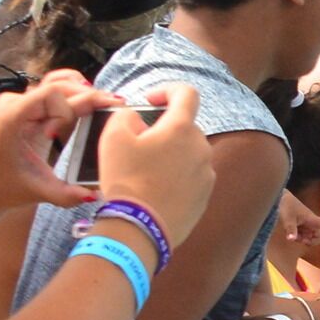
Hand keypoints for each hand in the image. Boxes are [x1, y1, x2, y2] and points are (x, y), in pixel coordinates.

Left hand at [0, 70, 117, 212]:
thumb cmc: (9, 187)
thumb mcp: (40, 192)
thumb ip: (67, 194)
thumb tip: (95, 194)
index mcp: (12, 119)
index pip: (50, 95)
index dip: (70, 106)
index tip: (73, 129)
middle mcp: (14, 104)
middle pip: (57, 85)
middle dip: (86, 95)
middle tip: (114, 105)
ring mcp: (20, 103)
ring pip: (57, 83)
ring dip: (81, 92)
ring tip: (102, 104)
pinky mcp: (28, 107)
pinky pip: (54, 92)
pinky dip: (74, 94)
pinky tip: (89, 103)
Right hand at [95, 83, 217, 239]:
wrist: (140, 228)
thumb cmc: (126, 180)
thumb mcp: (113, 137)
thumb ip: (126, 116)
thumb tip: (137, 119)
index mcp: (182, 128)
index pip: (186, 93)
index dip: (168, 90)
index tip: (151, 101)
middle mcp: (202, 148)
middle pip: (184, 127)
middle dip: (163, 130)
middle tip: (137, 145)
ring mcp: (206, 174)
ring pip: (188, 153)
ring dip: (170, 154)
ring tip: (145, 170)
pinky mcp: (205, 196)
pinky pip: (190, 177)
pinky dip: (175, 176)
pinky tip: (155, 189)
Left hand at [273, 195, 319, 261]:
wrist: (279, 197)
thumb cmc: (285, 205)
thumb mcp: (287, 218)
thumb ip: (290, 229)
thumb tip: (291, 239)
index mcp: (312, 219)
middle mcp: (311, 222)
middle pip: (319, 236)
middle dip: (312, 241)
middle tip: (302, 240)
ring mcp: (306, 224)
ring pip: (310, 237)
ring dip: (303, 240)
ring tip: (293, 235)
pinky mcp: (301, 226)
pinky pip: (303, 236)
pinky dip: (298, 237)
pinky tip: (292, 234)